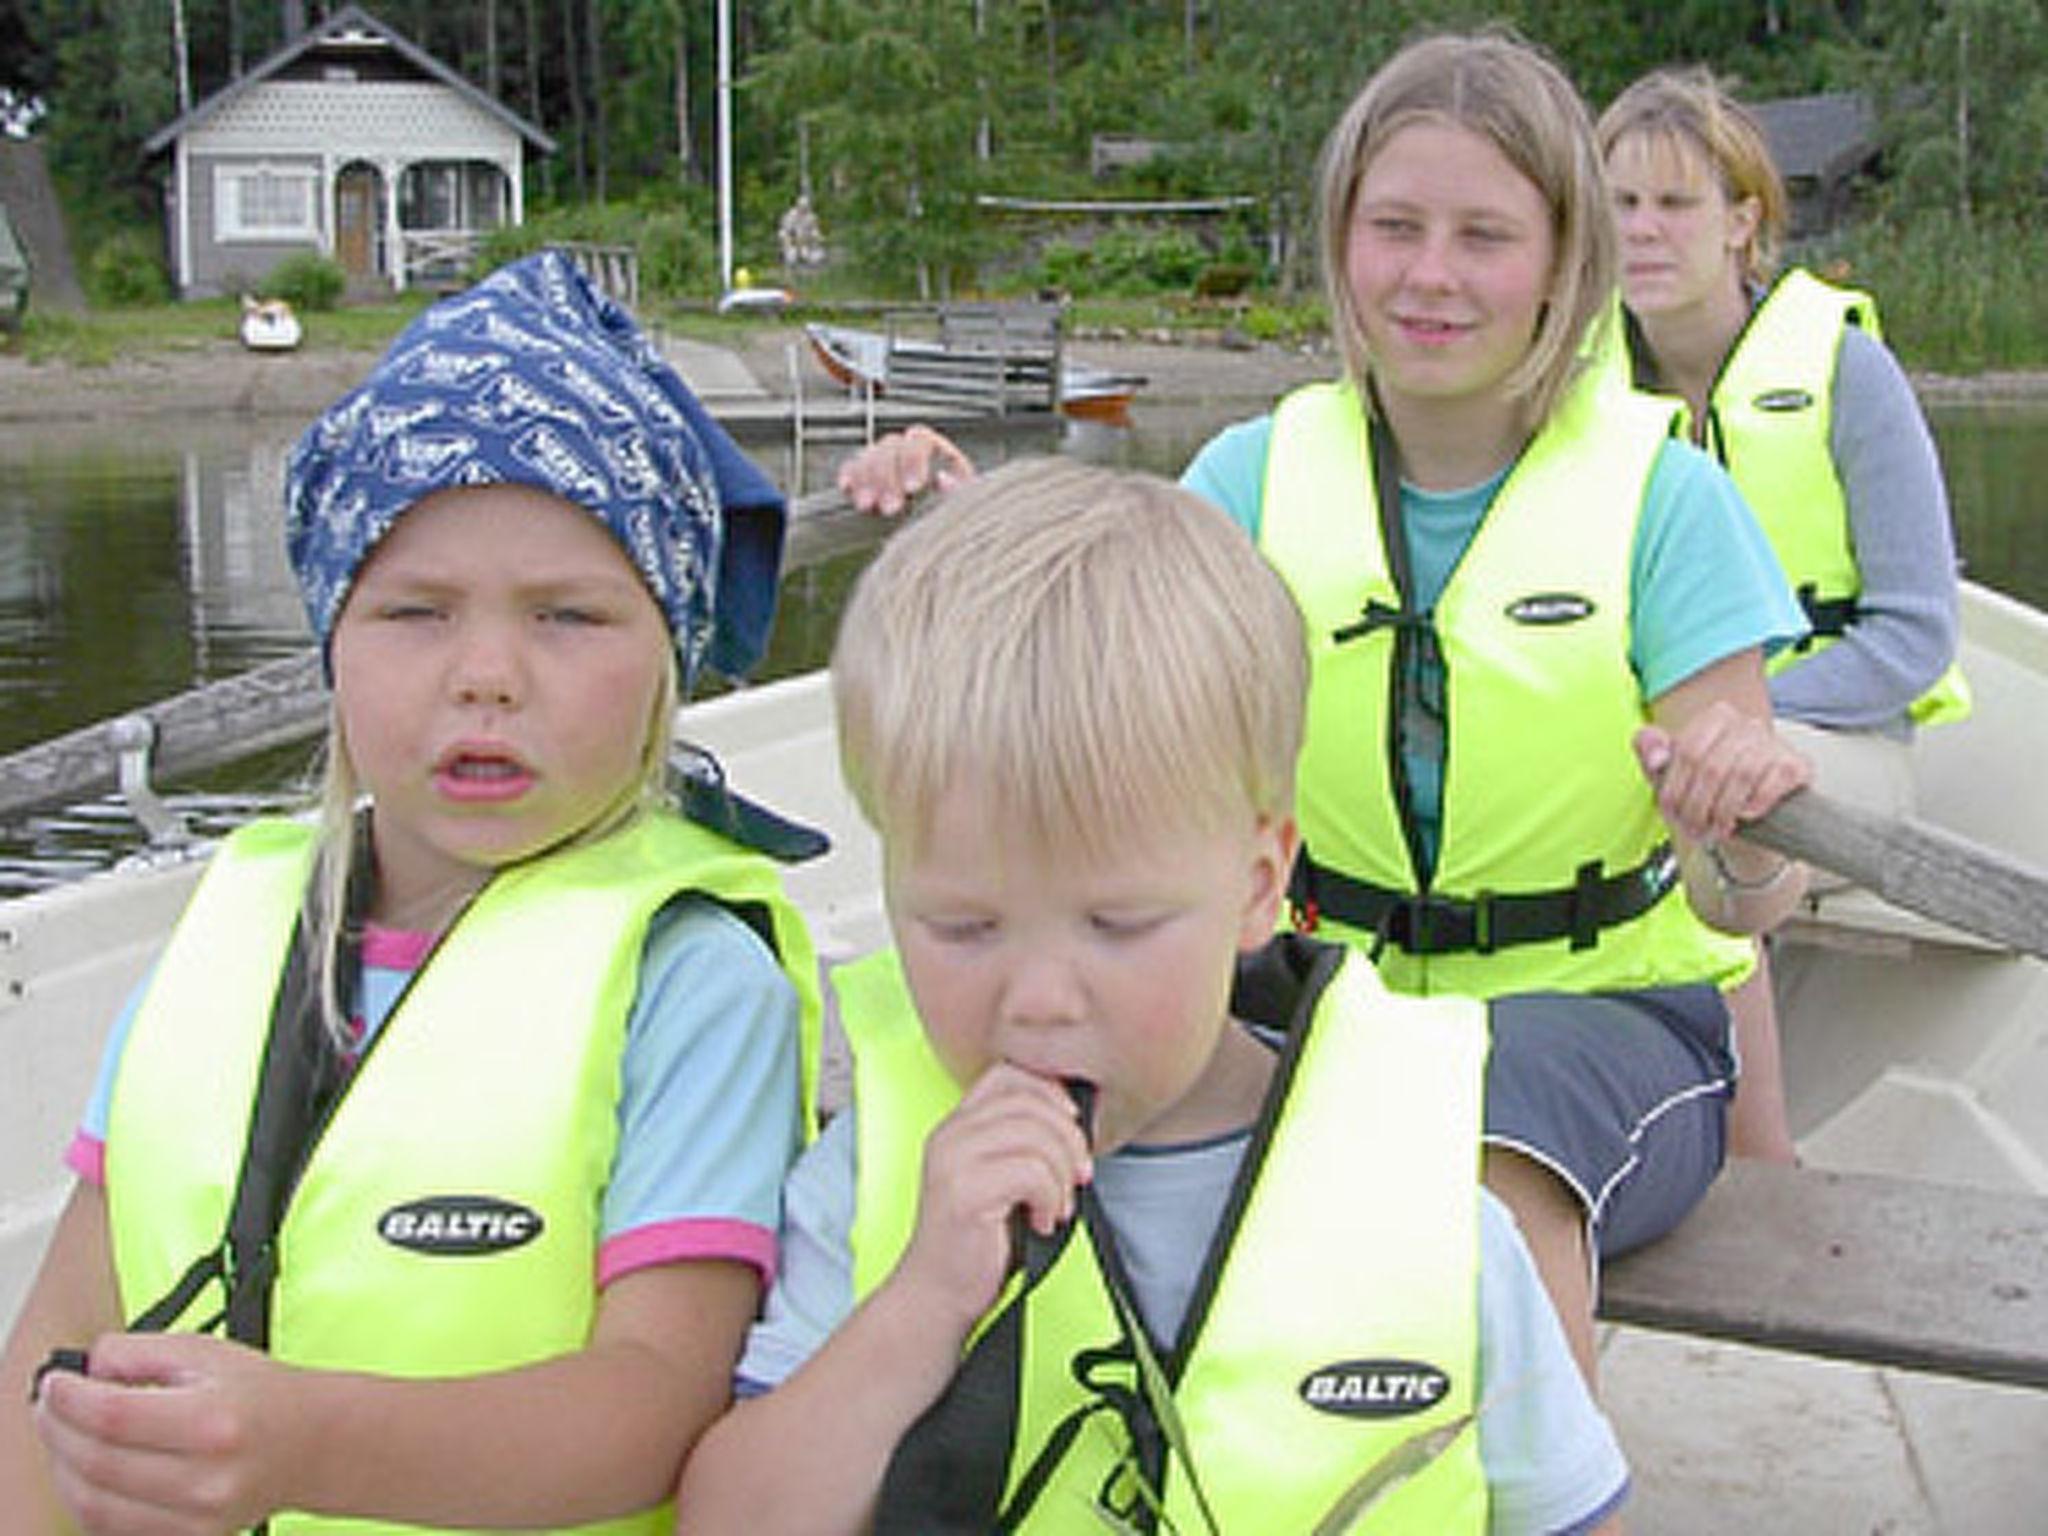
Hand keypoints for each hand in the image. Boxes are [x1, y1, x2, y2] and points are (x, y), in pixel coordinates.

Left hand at [34, 1331, 307, 1535]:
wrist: (309, 1443)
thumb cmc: (259, 1394)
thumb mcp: (207, 1351)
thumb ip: (139, 1351)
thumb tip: (85, 1369)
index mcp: (214, 1422)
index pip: (113, 1415)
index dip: (68, 1398)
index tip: (55, 1382)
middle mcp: (207, 1478)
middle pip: (96, 1462)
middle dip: (57, 1430)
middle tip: (50, 1406)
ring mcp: (198, 1518)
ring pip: (93, 1505)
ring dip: (64, 1468)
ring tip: (65, 1437)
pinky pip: (111, 1529)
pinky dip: (86, 1498)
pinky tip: (89, 1469)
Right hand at [836, 426, 977, 516]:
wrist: (936, 551)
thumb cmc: (954, 528)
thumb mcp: (962, 512)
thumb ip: (956, 496)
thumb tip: (943, 479)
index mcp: (939, 455)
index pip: (921, 441)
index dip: (914, 460)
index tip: (912, 488)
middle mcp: (911, 455)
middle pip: (891, 446)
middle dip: (887, 476)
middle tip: (890, 509)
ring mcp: (887, 466)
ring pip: (870, 456)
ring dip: (866, 479)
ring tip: (868, 507)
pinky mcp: (867, 481)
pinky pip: (852, 469)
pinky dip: (849, 477)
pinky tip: (847, 489)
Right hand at [891, 1065, 1092, 1337]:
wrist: (936, 1295)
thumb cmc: (976, 1242)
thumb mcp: (999, 1178)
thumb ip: (1022, 1143)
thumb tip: (1075, 1119)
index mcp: (956, 1124)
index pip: (1009, 1074)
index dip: (1051, 1093)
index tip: (1072, 1128)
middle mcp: (949, 1134)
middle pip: (1030, 1101)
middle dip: (1069, 1138)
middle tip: (1079, 1175)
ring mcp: (953, 1161)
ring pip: (1036, 1135)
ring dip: (1062, 1173)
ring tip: (1058, 1205)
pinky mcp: (964, 1192)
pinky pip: (1032, 1172)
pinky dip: (1051, 1197)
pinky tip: (1043, 1221)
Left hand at [1633, 703, 1811, 844]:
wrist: (1749, 812)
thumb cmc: (1706, 787)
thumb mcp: (1671, 769)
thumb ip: (1650, 750)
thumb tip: (1656, 757)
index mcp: (1715, 717)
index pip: (1687, 752)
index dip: (1675, 789)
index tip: (1671, 815)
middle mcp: (1746, 724)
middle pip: (1711, 767)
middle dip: (1697, 807)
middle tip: (1693, 830)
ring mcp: (1774, 743)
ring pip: (1740, 776)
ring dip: (1723, 811)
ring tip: (1716, 830)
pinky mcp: (1796, 765)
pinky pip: (1772, 783)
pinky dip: (1754, 804)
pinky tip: (1744, 816)